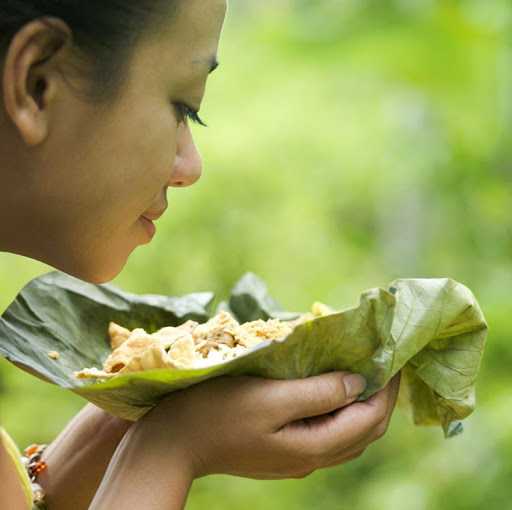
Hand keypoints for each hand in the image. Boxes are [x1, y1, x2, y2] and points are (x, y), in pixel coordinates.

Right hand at [135, 371, 400, 479]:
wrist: (175, 443)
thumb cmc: (217, 413)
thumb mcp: (269, 399)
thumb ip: (317, 393)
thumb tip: (357, 382)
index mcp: (312, 447)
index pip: (369, 419)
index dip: (387, 388)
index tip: (393, 356)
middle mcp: (311, 458)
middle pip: (364, 431)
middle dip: (381, 397)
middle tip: (384, 361)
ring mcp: (297, 457)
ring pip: (348, 435)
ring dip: (362, 404)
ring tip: (365, 372)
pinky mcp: (283, 451)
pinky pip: (327, 432)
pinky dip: (340, 411)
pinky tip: (332, 390)